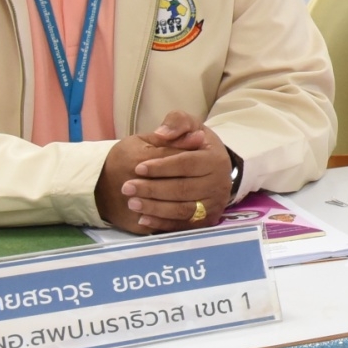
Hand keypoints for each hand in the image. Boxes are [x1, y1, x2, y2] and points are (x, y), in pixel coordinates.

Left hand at [97, 110, 232, 233]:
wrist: (211, 170)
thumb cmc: (196, 146)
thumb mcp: (191, 126)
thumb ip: (177, 122)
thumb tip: (162, 134)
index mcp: (216, 159)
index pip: (186, 164)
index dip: (162, 166)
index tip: (138, 168)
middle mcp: (220, 184)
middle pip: (183, 189)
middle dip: (152, 189)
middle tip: (127, 188)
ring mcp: (214, 204)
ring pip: (182, 209)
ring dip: (155, 208)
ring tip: (132, 203)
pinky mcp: (207, 220)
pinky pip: (183, 225)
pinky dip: (162, 223)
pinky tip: (143, 219)